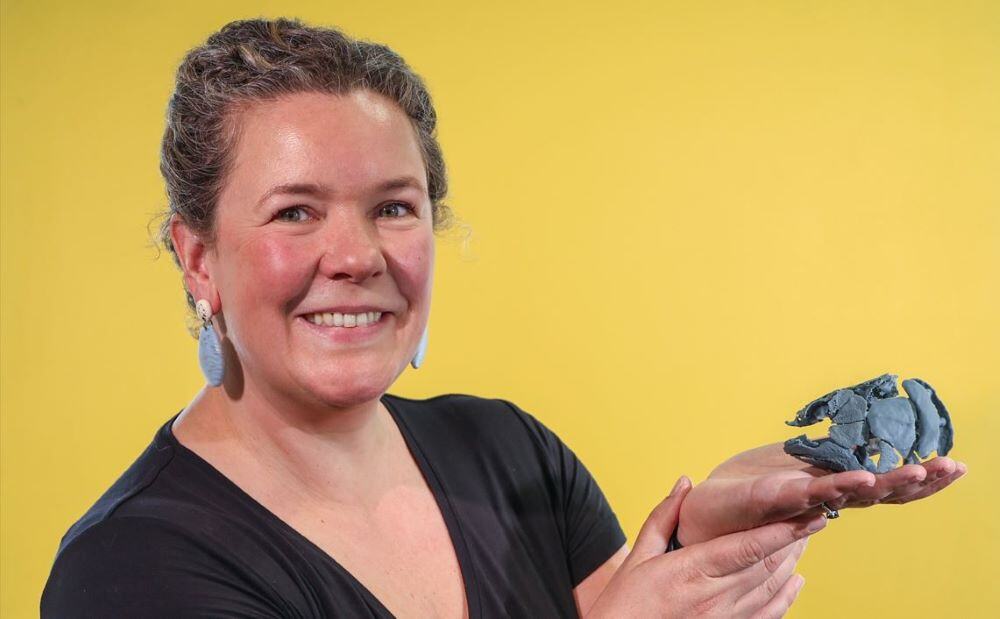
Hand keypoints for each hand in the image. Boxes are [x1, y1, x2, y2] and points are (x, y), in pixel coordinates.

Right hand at [586, 477, 823, 618]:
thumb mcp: (637, 557)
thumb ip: (664, 517)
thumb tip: (685, 483)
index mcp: (690, 571)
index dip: (781, 531)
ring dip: (792, 563)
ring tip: (806, 540)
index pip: (747, 547)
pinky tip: (796, 581)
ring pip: (771, 588)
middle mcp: (713, 598)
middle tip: (815, 517)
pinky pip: (767, 615)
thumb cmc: (624, 603)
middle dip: (794, 541)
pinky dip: (786, 597)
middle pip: (766, 565)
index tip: (806, 515)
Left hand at [677, 443, 967, 545]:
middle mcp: (820, 499)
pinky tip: (858, 480)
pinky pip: (806, 493)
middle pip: (878, 491)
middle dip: (917, 481)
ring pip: (849, 494)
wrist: (700, 512)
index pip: (882, 484)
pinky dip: (835, 486)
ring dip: (884, 483)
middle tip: (953, 468)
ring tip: (917, 473)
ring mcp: (798, 500)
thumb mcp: (787, 466)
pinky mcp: (769, 498)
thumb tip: (847, 442)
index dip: (918, 478)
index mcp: (829, 487)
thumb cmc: (744, 492)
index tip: (954, 464)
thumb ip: (818, 461)